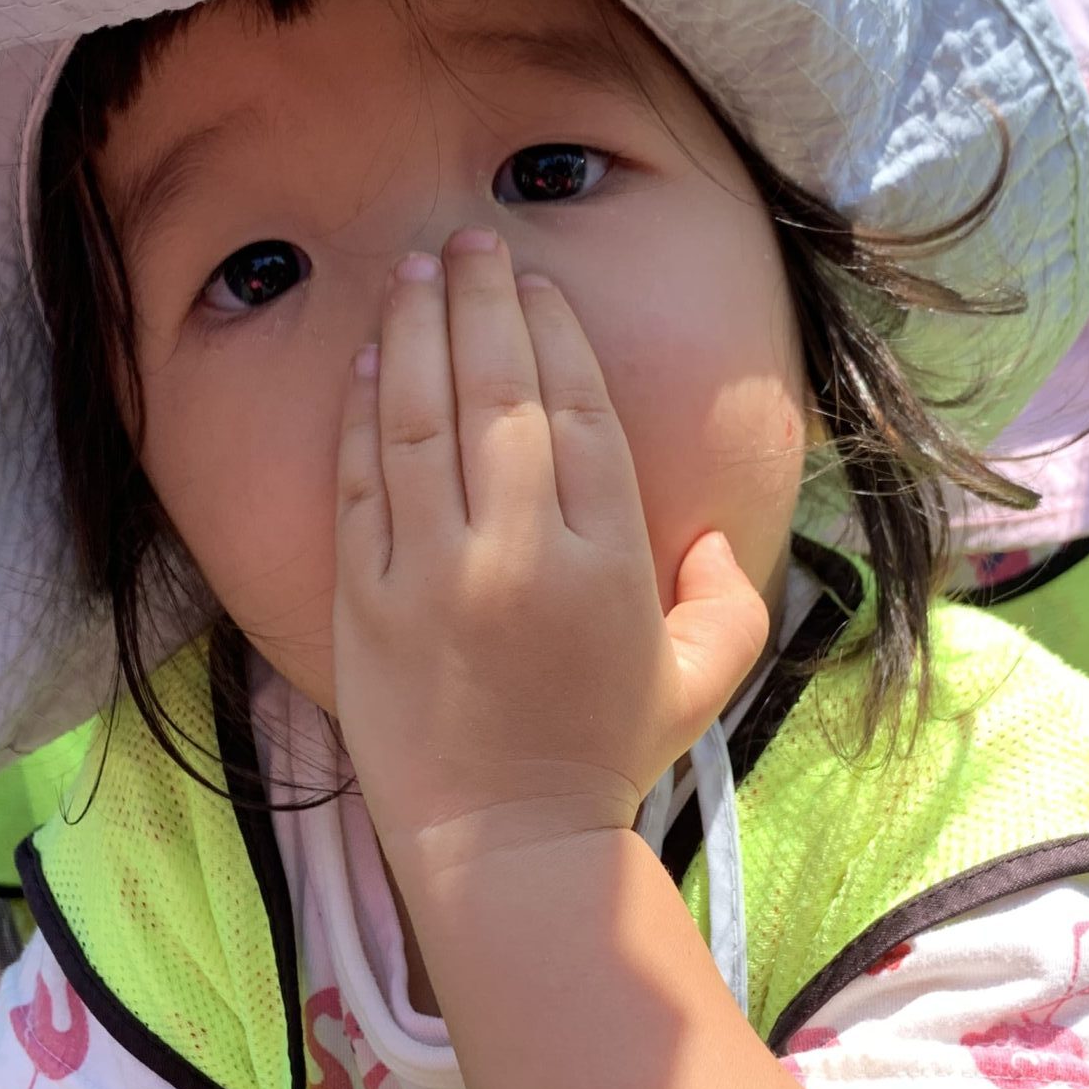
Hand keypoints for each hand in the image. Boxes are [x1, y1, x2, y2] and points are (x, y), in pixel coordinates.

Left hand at [331, 230, 771, 887]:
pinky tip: (367, 362)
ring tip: (412, 272)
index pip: (575, 412)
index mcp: (605, 560)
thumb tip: (707, 533)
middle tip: (467, 243)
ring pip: (418, 418)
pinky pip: (362, 483)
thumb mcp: (702, 682)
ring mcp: (433, 574)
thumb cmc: (603, 759)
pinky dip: (363, 413)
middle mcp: (517, 552)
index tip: (534, 283)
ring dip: (413, 332)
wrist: (503, 844)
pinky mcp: (366, 603)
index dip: (552, 334)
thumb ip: (726, 597)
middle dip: (481, 302)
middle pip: (496, 392)